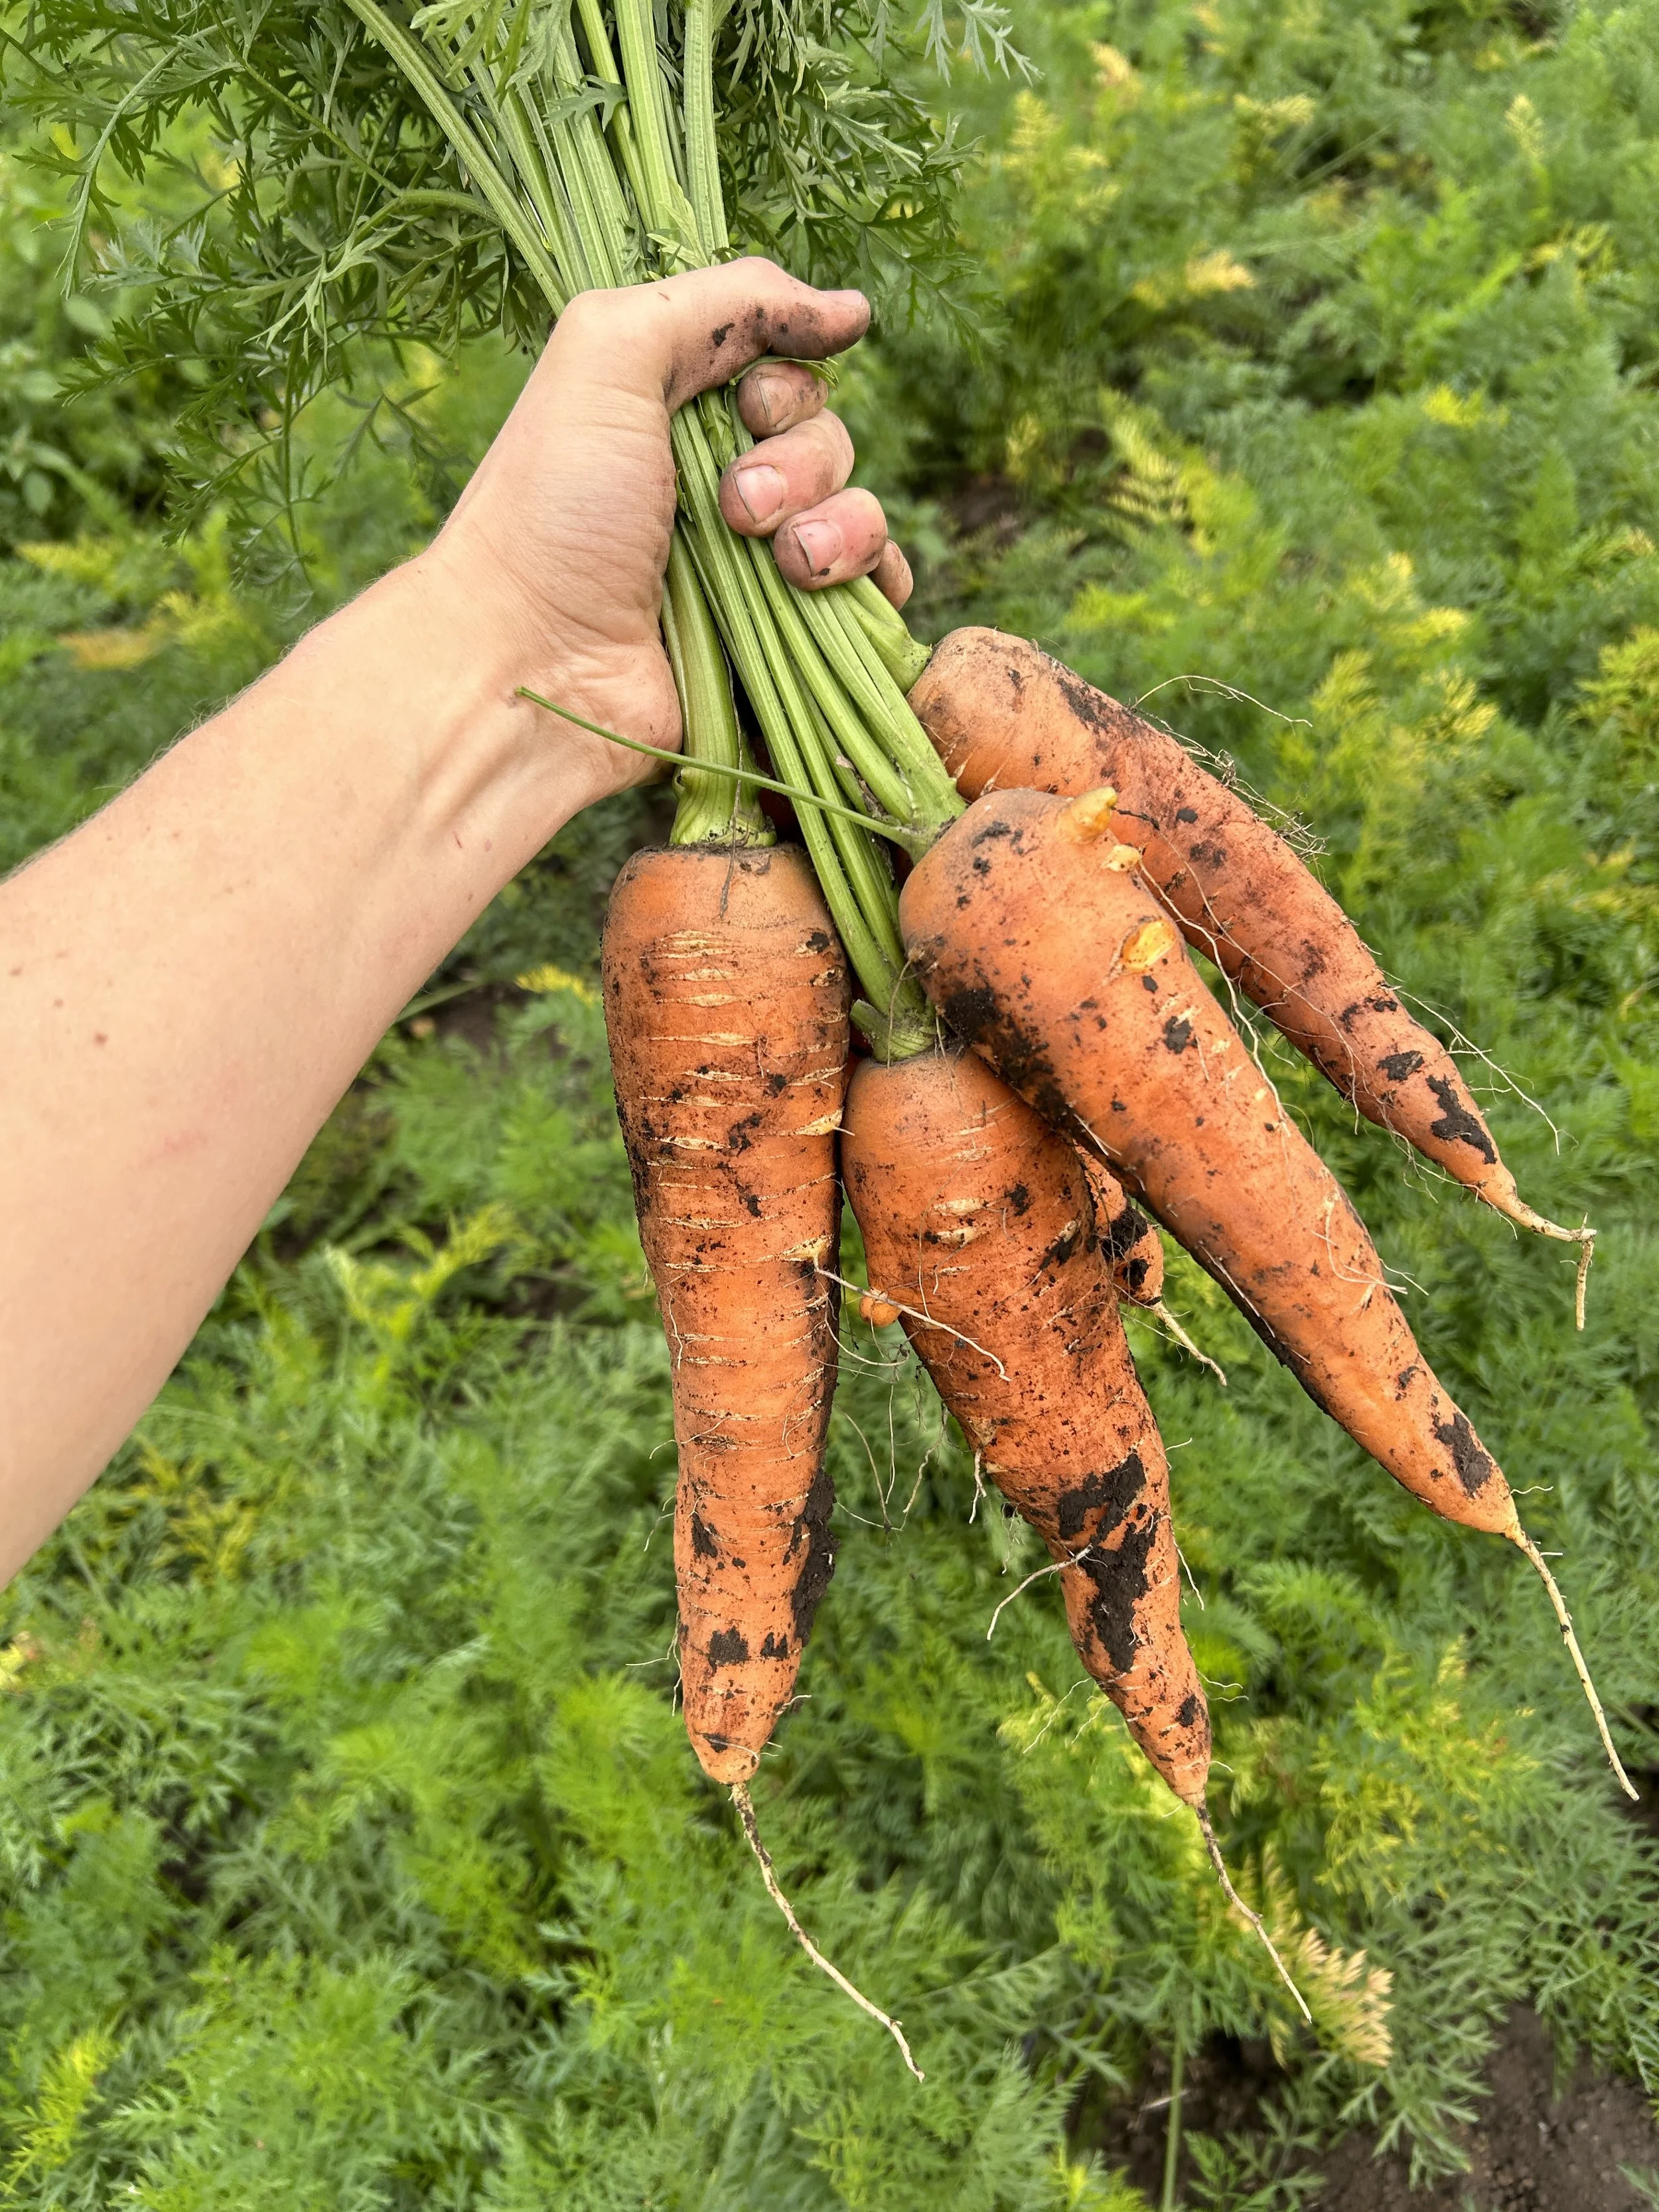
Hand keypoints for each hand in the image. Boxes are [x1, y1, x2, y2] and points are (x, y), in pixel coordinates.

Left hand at [421, 258, 910, 805]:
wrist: (533, 669)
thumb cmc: (553, 512)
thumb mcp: (610, 353)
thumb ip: (727, 301)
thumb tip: (851, 310)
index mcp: (675, 418)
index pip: (786, 373)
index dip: (786, 384)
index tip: (746, 408)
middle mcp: (718, 490)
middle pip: (829, 442)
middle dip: (802, 465)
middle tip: (735, 508)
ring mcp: (752, 574)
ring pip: (861, 518)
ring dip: (840, 530)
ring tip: (784, 567)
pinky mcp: (781, 648)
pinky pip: (871, 602)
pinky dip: (872, 590)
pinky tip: (826, 594)